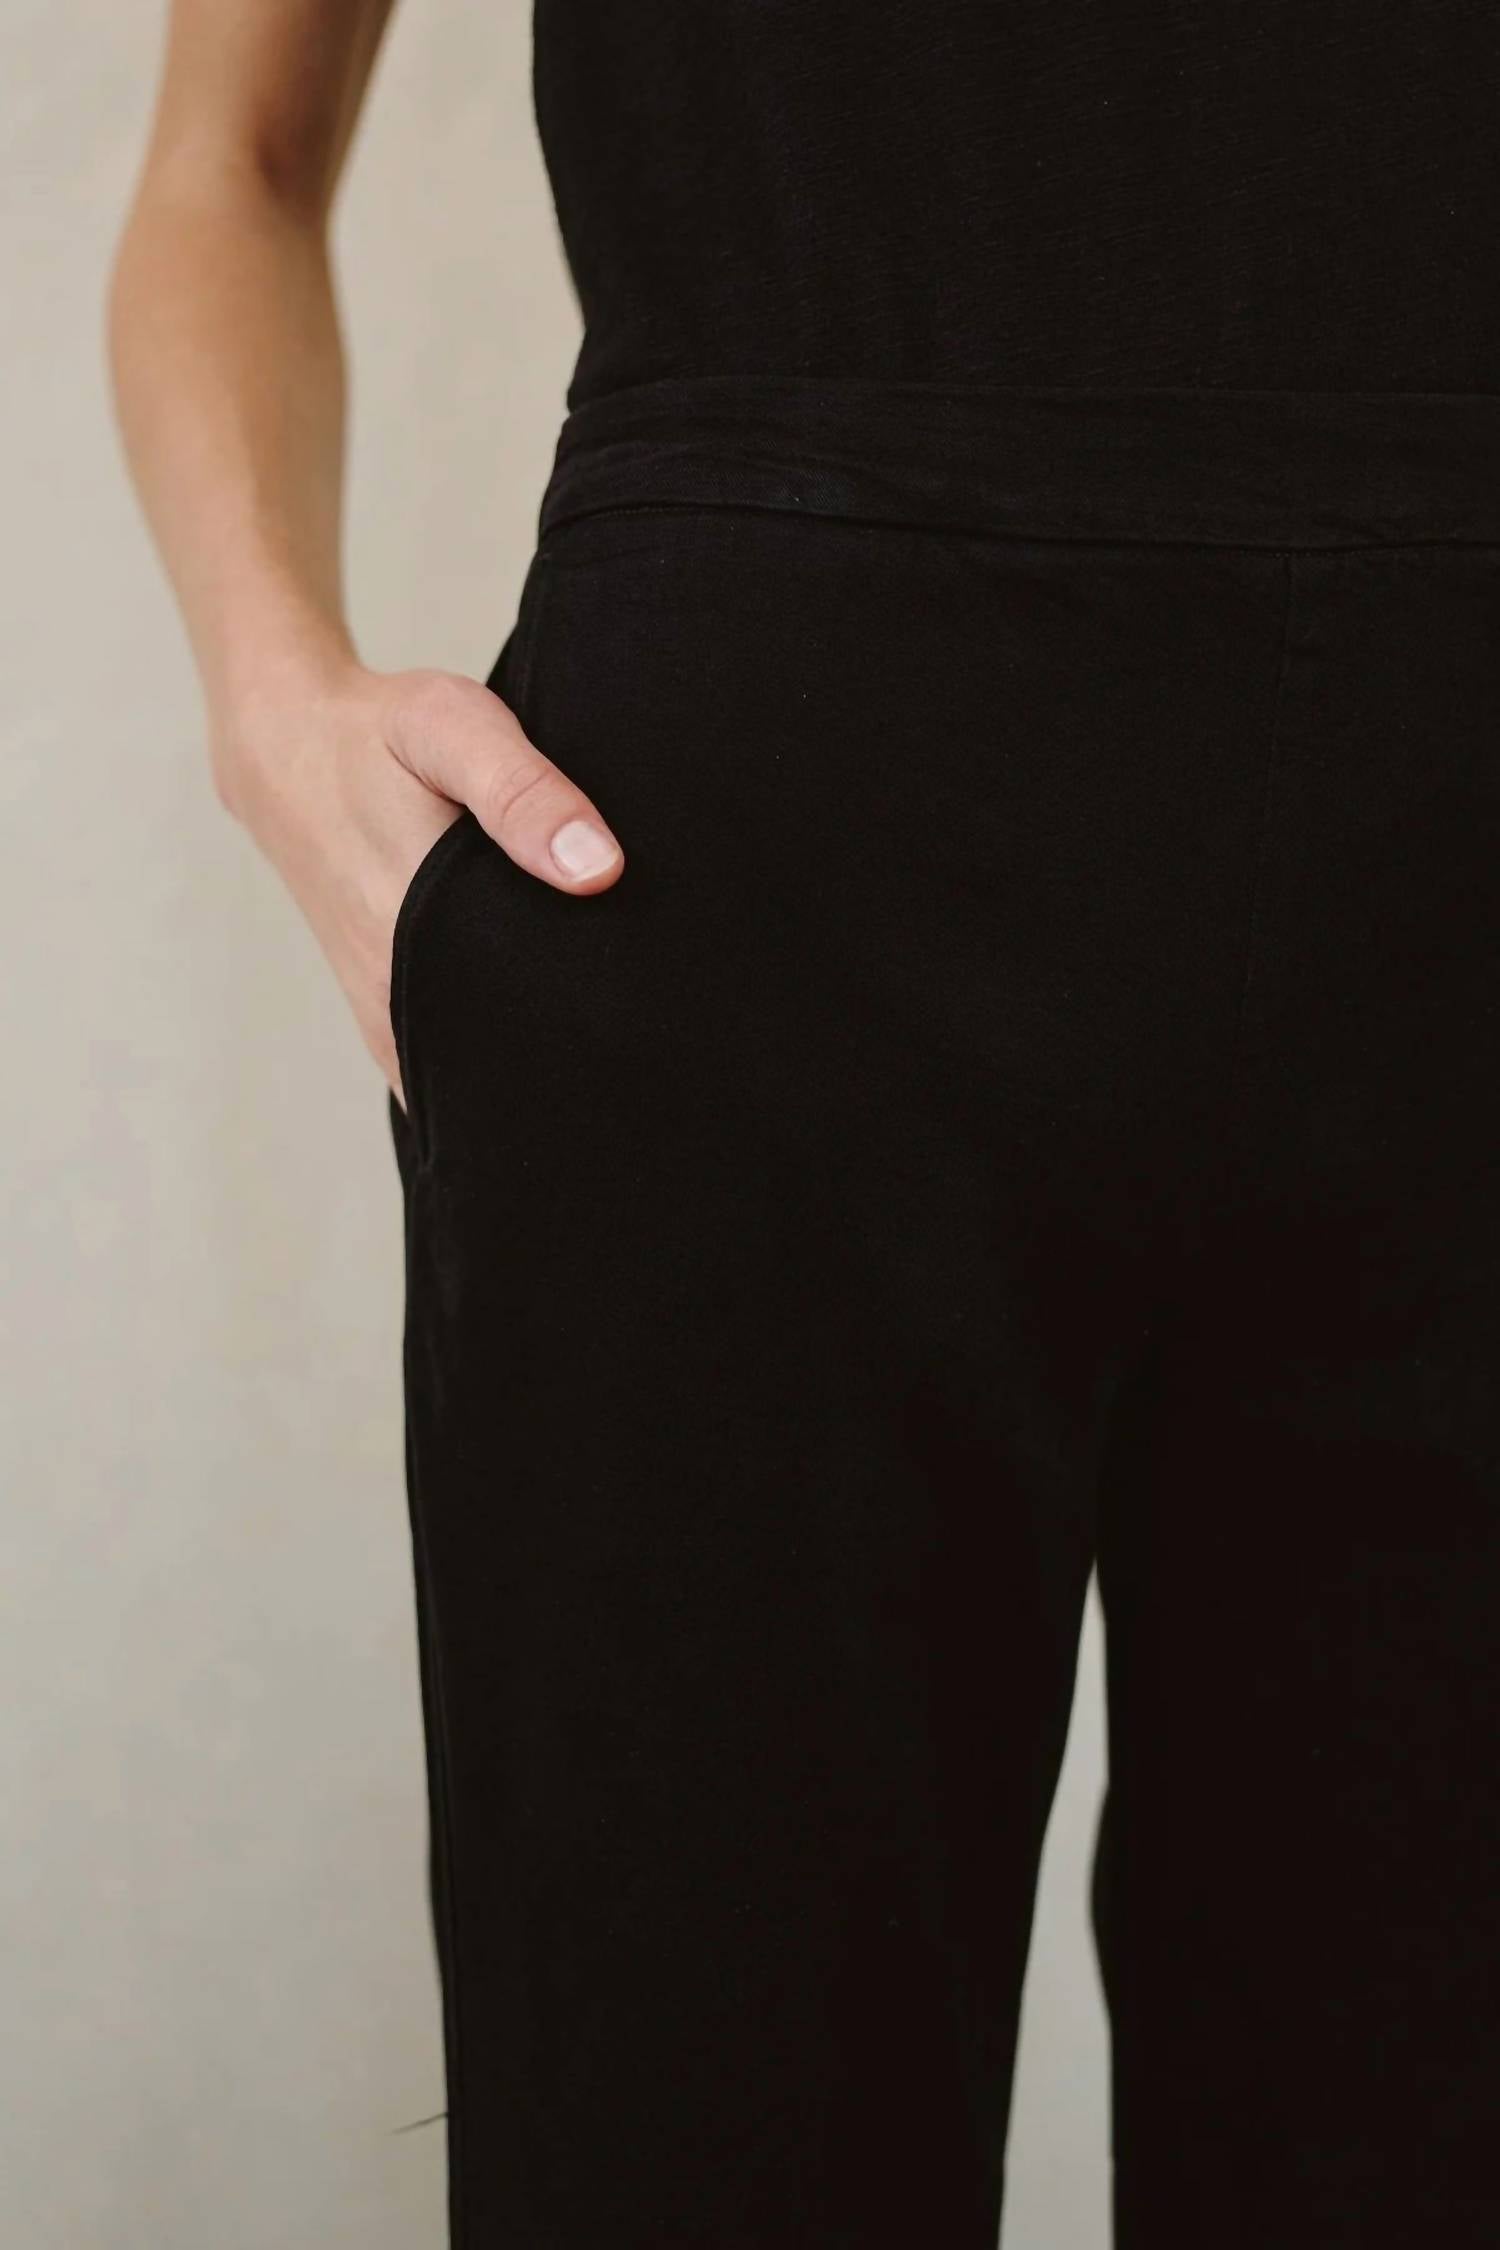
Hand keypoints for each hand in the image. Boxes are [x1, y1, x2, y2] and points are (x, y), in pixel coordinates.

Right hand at [215, 652, 624, 1108]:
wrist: (283, 749)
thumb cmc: (376, 736)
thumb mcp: (451, 730)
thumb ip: (523, 794)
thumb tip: (600, 870)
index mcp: (419, 940)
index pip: (529, 1037)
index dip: (595, 1039)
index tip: (646, 1026)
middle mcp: (395, 997)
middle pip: (509, 1064)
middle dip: (576, 1056)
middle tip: (639, 1024)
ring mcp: (385, 1014)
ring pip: (477, 1070)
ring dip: (535, 1056)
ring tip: (604, 1028)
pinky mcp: (382, 1013)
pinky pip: (447, 1063)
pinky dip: (494, 1052)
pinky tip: (542, 1021)